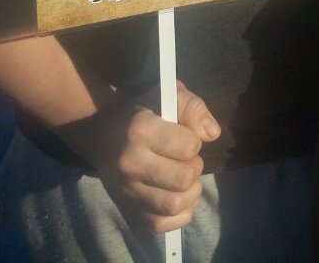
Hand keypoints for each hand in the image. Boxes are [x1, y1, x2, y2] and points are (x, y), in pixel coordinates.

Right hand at [65, 82, 219, 232]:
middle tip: (186, 158)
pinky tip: (178, 194)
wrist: (105, 135)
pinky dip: (180, 213)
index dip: (195, 140)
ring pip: (175, 204)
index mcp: (141, 130)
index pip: (189, 146)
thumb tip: (212, 133)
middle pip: (184, 179)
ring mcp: (128, 191)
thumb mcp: (168, 95)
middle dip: (195, 166)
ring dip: (191, 191)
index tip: (185, 135)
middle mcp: (131, 163)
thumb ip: (193, 107)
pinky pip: (163, 224)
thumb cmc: (144, 111)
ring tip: (184, 176)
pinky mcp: (130, 210)